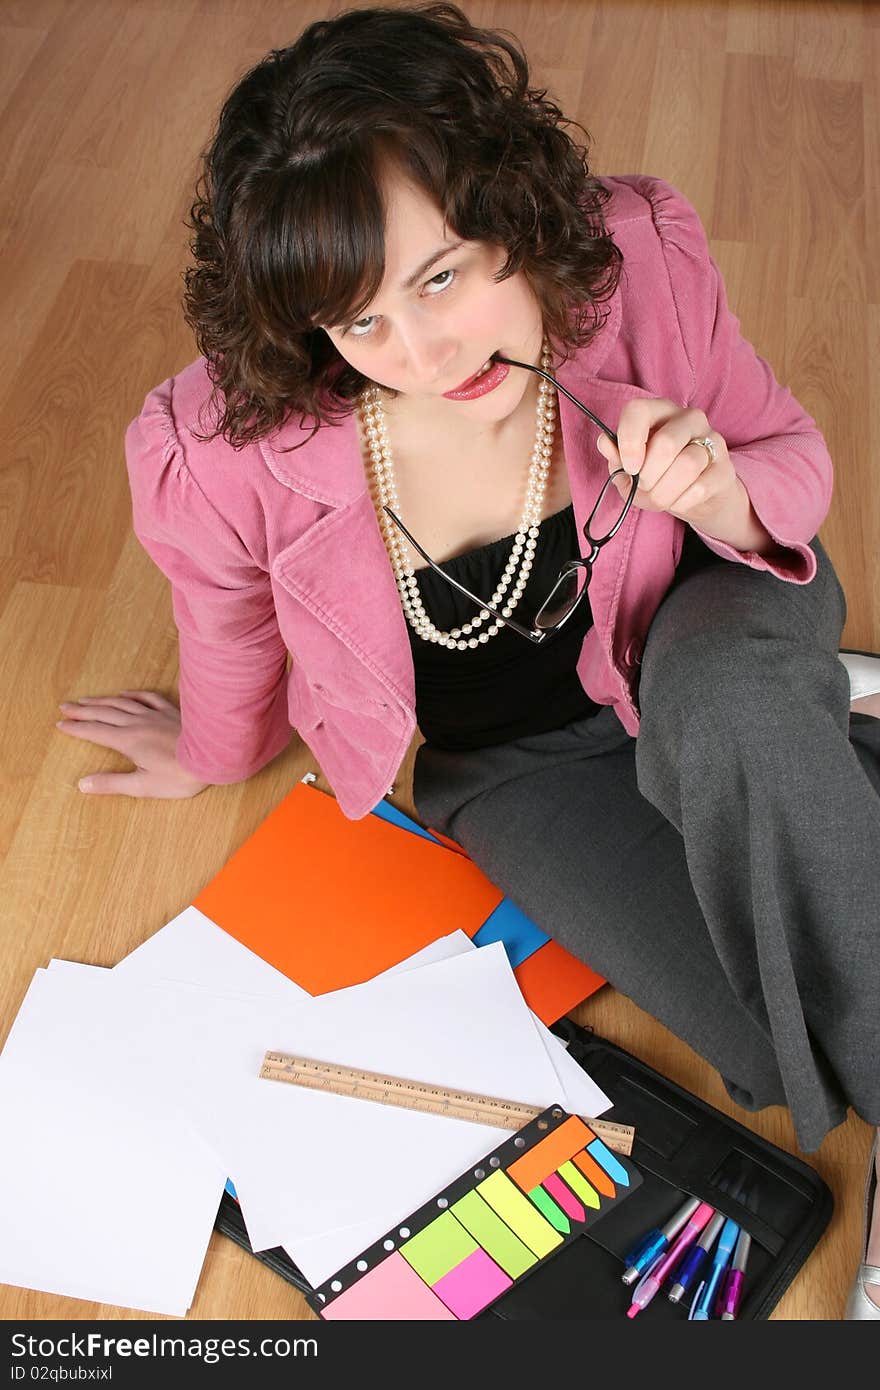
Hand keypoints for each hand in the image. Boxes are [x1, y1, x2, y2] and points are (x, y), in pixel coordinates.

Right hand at [55, 690, 209, 798]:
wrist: (212, 756)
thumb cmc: (180, 776)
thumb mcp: (143, 786)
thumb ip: (112, 784)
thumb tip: (83, 784)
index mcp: (128, 741)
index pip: (95, 732)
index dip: (76, 728)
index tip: (60, 724)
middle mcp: (137, 723)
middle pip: (103, 713)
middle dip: (82, 710)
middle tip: (65, 707)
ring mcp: (154, 715)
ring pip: (122, 703)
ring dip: (102, 700)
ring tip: (86, 699)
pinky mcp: (171, 712)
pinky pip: (148, 697)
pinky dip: (133, 694)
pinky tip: (125, 693)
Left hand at [596, 397, 738, 527]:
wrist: (698, 496)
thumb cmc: (659, 476)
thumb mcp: (631, 469)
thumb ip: (617, 456)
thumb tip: (605, 443)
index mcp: (659, 412)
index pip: (638, 410)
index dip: (629, 441)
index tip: (629, 467)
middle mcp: (688, 419)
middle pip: (666, 443)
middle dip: (648, 476)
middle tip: (644, 487)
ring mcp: (712, 440)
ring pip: (687, 465)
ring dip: (664, 492)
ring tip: (659, 499)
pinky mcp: (725, 468)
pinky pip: (700, 487)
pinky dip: (681, 501)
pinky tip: (678, 501)